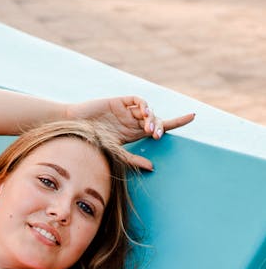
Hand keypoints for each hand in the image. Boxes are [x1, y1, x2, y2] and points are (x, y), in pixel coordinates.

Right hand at [67, 96, 194, 169]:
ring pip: (148, 111)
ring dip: (152, 119)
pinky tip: (144, 113)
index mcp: (134, 133)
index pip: (160, 126)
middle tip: (157, 135)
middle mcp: (133, 121)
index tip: (192, 116)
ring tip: (149, 130)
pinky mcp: (120, 102)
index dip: (176, 121)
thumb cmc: (92, 145)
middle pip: (156, 119)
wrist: (75, 131)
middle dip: (162, 126)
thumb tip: (153, 167)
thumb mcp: (116, 155)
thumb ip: (134, 160)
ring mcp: (127, 111)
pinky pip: (138, 101)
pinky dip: (144, 106)